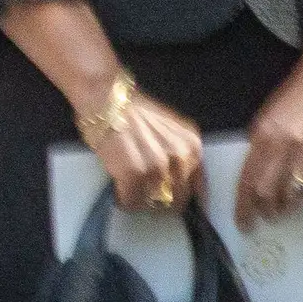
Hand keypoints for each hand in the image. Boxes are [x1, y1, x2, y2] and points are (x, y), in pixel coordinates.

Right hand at [90, 86, 209, 211]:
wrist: (105, 97)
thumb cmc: (133, 111)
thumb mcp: (170, 131)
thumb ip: (179, 154)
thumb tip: (176, 183)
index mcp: (193, 148)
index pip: (197, 189)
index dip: (181, 198)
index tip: (169, 201)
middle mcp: (181, 158)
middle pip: (176, 200)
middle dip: (160, 203)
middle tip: (145, 198)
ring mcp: (158, 167)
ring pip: (154, 203)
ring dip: (141, 203)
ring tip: (130, 195)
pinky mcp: (133, 174)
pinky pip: (131, 201)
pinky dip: (123, 201)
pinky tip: (118, 193)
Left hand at [240, 36, 302, 223]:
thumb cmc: (296, 99)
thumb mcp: (267, 118)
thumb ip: (259, 146)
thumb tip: (251, 179)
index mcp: (263, 134)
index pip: (247, 179)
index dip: (243, 206)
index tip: (243, 222)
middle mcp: (286, 143)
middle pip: (268, 191)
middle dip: (264, 211)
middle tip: (264, 218)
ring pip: (295, 193)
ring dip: (287, 207)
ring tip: (284, 209)